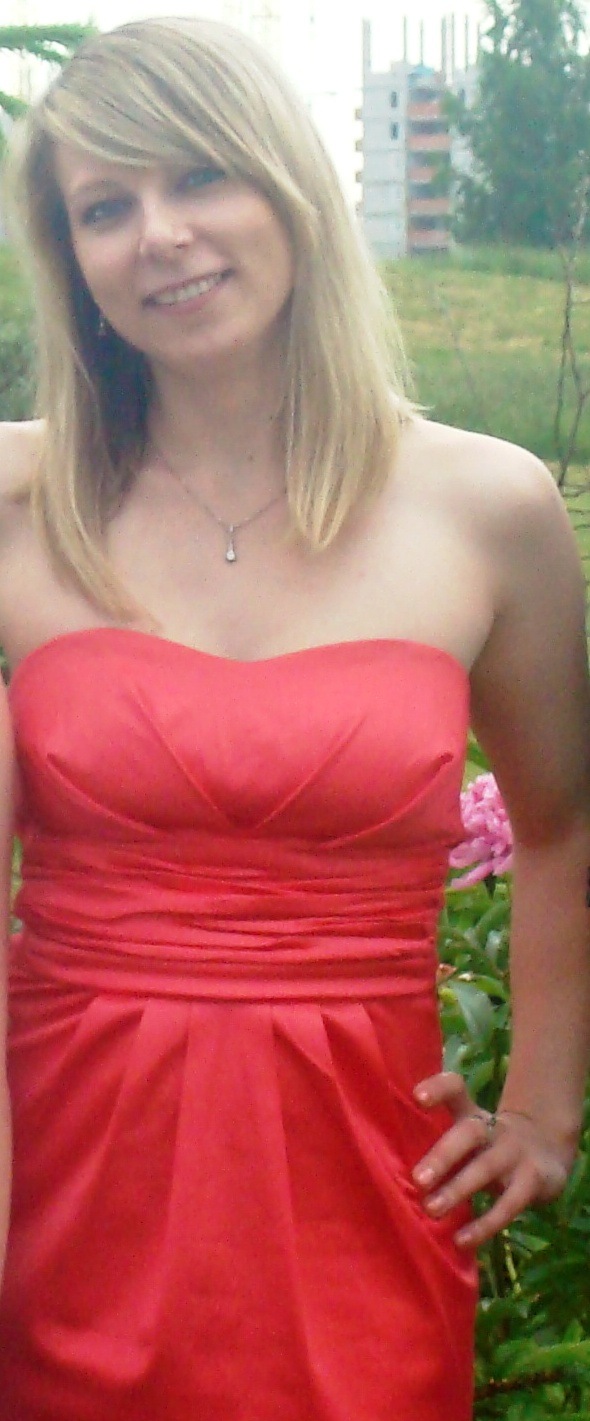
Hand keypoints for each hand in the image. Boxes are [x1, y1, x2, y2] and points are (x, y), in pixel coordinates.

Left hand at [412, 1071, 574, 1249]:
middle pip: (468, 1132)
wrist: (547, 1152)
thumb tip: (382, 1170)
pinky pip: (509, 1204)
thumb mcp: (467, 1137)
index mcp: (471, 1113)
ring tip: (431, 1210)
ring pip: (485, 1168)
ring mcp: (515, 1153)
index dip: (438, 1089)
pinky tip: (462, 1241)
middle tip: (418, 1179)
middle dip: (443, 1155)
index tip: (416, 1097)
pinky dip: (485, 1225)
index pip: (455, 1089)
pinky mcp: (533, 1181)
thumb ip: (436, 1145)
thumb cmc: (487, 1146)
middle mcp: (492, 1129)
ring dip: (457, 1190)